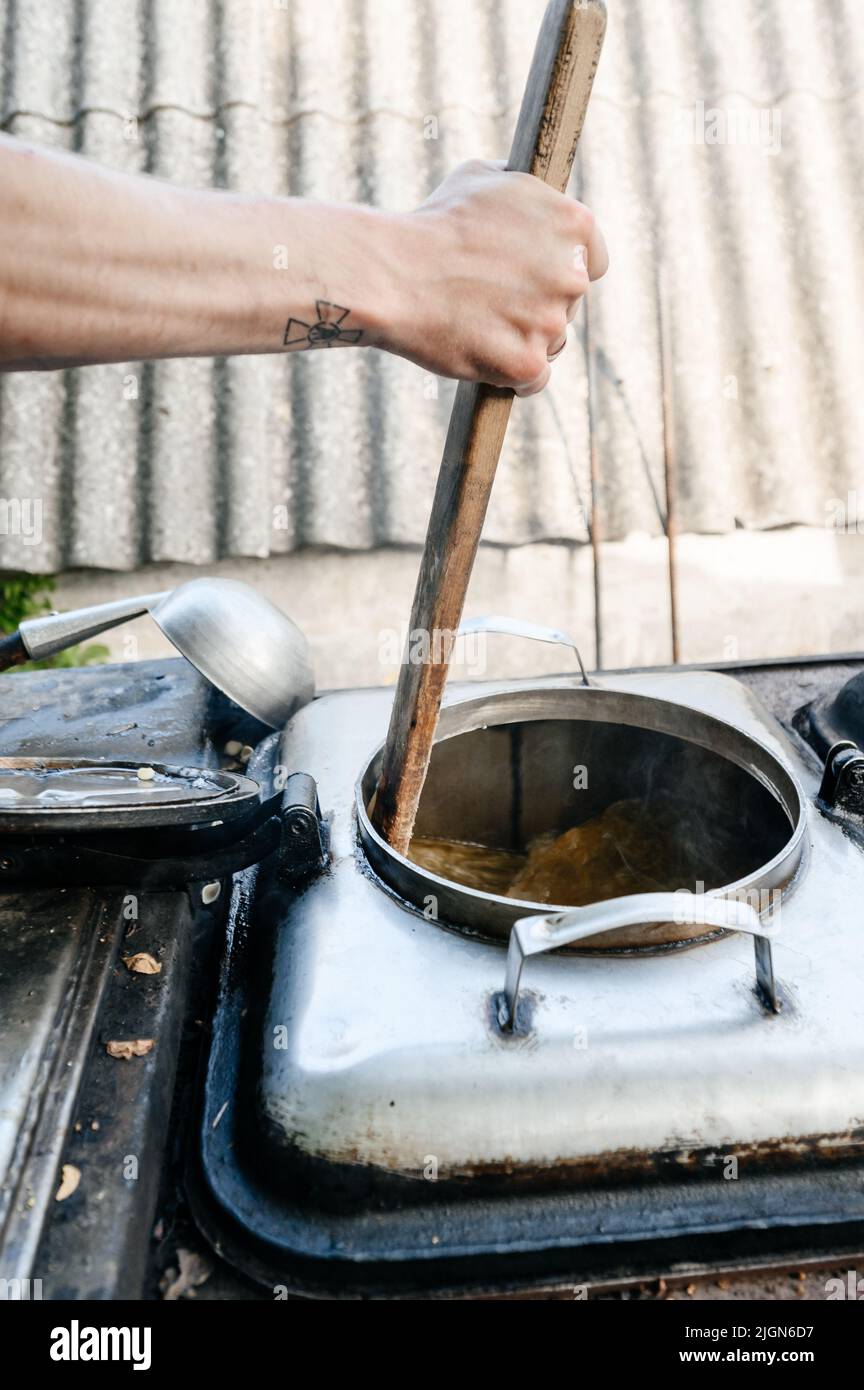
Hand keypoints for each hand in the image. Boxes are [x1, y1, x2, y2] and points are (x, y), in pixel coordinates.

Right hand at [378, 159, 607, 395]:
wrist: (394, 274)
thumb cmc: (433, 223)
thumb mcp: (483, 177)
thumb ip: (523, 191)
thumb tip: (531, 195)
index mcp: (572, 223)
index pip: (593, 260)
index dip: (561, 270)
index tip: (538, 279)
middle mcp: (571, 274)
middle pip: (569, 305)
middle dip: (539, 305)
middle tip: (494, 301)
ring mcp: (551, 322)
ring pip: (551, 343)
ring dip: (524, 340)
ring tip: (480, 325)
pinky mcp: (527, 363)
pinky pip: (532, 380)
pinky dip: (511, 375)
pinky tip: (485, 357)